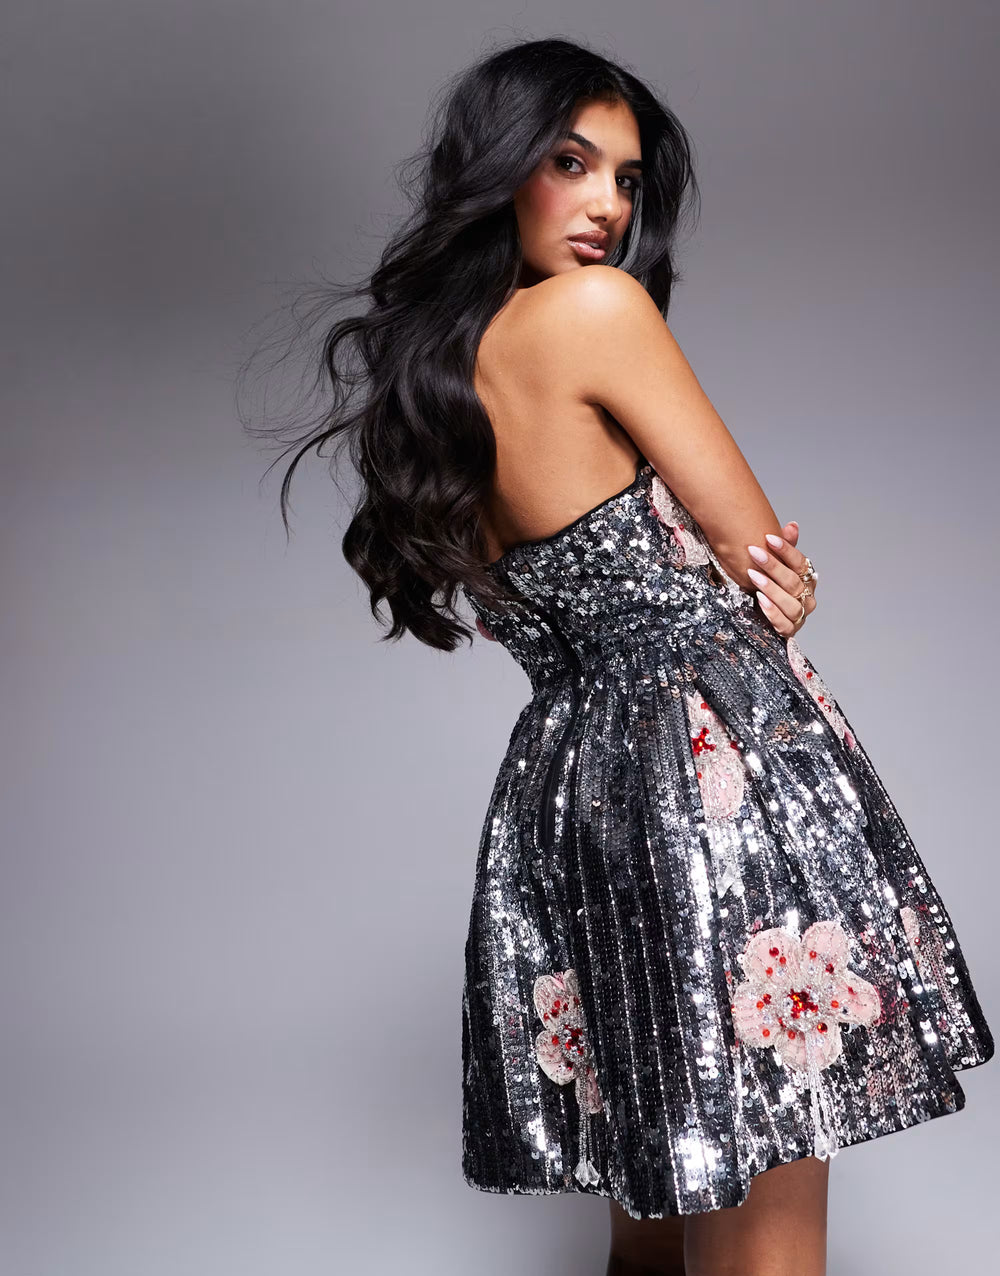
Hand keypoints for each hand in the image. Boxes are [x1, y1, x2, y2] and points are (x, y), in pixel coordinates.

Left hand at [746, 521, 817, 637]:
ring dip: (771, 588)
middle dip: (772, 565)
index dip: (785, 549)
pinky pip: (783, 623)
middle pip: (793, 581)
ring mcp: (800, 614)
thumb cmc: (771, 586)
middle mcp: (807, 596)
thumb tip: (792, 526)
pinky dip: (772, 612)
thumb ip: (784, 548)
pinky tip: (760, 600)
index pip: (799, 562)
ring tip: (753, 576)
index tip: (768, 537)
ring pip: (790, 602)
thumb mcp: (775, 566)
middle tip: (754, 552)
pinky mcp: (789, 630)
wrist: (763, 616)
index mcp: (807, 577)